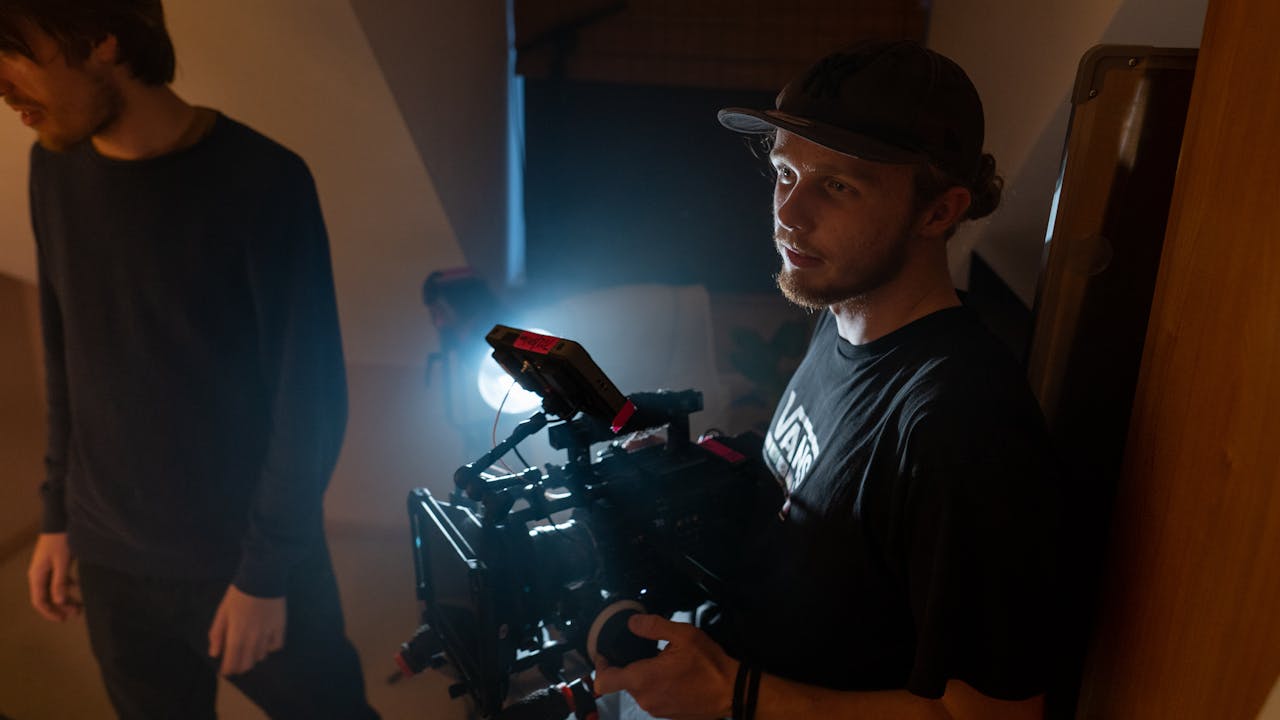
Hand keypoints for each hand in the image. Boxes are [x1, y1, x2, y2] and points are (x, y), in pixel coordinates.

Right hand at [27, 532, 81, 620]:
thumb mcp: (61, 562)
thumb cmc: (61, 541)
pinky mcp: (55, 563)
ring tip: (79, 605)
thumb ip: (59, 582)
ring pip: (54, 589)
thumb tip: (59, 602)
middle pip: (47, 597)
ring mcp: (47, 569)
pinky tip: (79, 588)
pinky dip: (68, 586)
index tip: (63, 619)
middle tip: (76, 614)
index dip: (50, 612)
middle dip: (60, 607)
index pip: (39, 601)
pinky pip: (60, 580)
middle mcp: (39, 574)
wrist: (60, 520)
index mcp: (37, 576)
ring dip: (65, 598)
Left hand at [207, 584, 286, 675]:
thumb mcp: (222, 612)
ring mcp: (268, 633)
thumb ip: (217, 634)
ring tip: (249, 651)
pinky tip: (264, 642)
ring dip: (253, 657)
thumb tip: (215, 654)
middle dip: (240, 666)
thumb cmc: (238, 594)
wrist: (262, 578)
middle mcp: (253, 637)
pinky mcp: (280, 627)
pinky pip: (276, 646)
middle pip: (247, 663)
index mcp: (236, 634)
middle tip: (236, 663)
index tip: (225, 672)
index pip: (232, 661)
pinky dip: (269, 648)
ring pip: (261, 656)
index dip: (228, 670)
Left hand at [593, 614, 736, 719]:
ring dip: (644, 677)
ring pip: (639, 691)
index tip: (605, 653)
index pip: (603, 681)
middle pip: (622, 682)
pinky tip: (673, 677)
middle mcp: (645, 699)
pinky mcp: (668, 715)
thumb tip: (632, 623)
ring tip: (662, 663)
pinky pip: (653, 699)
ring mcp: (657, 710)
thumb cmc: (709, 664)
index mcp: (643, 679)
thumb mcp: (683, 635)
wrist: (732, 692)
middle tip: (644, 651)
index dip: (599, 666)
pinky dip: (657, 687)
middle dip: (628, 666)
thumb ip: (653, 626)